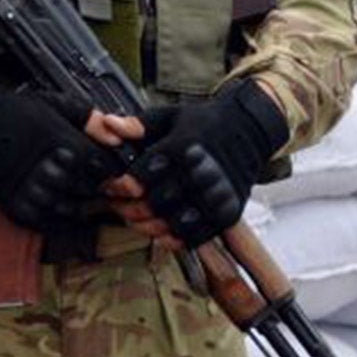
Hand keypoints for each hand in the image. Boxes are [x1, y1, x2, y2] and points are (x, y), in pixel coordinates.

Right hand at [0, 80, 133, 238]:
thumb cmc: (15, 111)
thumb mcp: (56, 104)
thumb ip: (91, 120)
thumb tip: (118, 137)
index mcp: (67, 146)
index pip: (105, 171)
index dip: (105, 172)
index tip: (99, 170)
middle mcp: (53, 171)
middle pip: (90, 191)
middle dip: (88, 186)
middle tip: (79, 179)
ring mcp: (34, 191)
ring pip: (71, 210)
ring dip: (72, 202)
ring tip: (60, 188)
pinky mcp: (17, 206)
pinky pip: (48, 224)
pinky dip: (54, 218)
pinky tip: (50, 203)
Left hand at [126, 80, 288, 248]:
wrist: (249, 130)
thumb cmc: (201, 124)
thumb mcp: (168, 117)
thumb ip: (137, 125)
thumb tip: (107, 124)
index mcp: (184, 148)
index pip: (142, 176)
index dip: (119, 186)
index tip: (110, 187)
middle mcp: (202, 174)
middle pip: (156, 203)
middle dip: (129, 208)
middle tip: (118, 206)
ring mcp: (217, 197)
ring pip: (174, 224)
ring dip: (149, 226)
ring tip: (136, 219)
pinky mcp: (228, 214)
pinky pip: (196, 237)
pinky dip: (174, 239)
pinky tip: (160, 231)